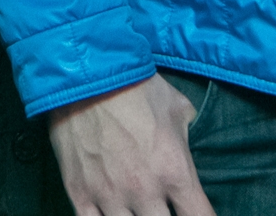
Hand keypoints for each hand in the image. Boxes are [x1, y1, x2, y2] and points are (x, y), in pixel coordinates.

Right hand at [48, 73, 217, 215]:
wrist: (88, 74)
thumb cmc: (136, 86)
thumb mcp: (178, 107)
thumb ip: (186, 136)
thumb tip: (185, 144)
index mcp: (174, 171)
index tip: (196, 213)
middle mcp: (145, 191)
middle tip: (162, 208)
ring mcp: (110, 196)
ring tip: (136, 209)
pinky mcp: (80, 194)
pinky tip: (110, 214)